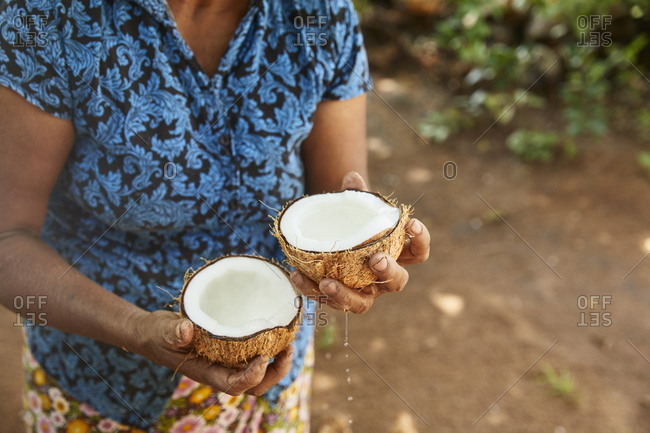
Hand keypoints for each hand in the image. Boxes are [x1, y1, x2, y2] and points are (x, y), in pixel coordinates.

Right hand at [131, 310, 292, 395]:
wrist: (153, 333)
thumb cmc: (156, 335)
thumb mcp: (162, 332)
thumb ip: (172, 332)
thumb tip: (186, 330)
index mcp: (207, 373)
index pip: (236, 385)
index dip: (253, 375)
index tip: (264, 355)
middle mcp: (221, 371)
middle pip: (254, 385)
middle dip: (274, 372)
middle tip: (288, 349)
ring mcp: (226, 363)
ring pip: (258, 373)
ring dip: (276, 362)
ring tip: (288, 341)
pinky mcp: (229, 350)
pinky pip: (253, 355)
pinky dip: (268, 347)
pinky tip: (276, 329)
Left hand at [290, 171, 429, 313]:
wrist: (332, 240)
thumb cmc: (351, 225)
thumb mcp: (353, 209)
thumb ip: (355, 195)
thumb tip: (352, 178)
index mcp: (395, 255)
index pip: (418, 253)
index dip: (420, 241)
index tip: (411, 223)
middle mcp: (382, 279)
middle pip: (397, 282)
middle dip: (389, 272)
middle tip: (376, 259)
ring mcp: (362, 293)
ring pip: (361, 303)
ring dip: (345, 294)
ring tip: (327, 282)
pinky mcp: (337, 299)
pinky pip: (327, 301)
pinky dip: (311, 289)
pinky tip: (296, 274)